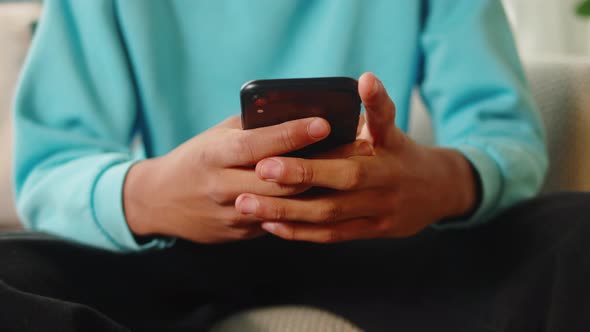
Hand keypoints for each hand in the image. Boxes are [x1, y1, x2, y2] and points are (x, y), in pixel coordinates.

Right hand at [124, 116, 374, 243]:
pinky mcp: (239, 233)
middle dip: (321, 165)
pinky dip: (303, 208)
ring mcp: (231, 214)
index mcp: (214, 154)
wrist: (160, 201)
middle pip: (281, 180)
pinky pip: (278, 222)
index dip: (292, 134)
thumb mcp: (215, 137)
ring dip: (320, 188)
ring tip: (350, 171)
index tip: (325, 123)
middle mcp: (222, 185)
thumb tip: (293, 114)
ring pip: (285, 205)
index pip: (258, 144)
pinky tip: (327, 194)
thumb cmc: (195, 159)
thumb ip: (250, 129)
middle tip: (357, 150)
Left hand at [234, 73, 477, 242]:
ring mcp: (379, 211)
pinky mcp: (372, 231)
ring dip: (287, 212)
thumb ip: (377, 107)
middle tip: (257, 173)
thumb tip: (363, 79)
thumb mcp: (394, 127)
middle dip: (296, 180)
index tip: (274, 155)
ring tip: (248, 205)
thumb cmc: (401, 152)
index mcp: (387, 152)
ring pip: (329, 216)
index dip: (318, 155)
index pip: (359, 145)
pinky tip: (271, 225)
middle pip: (339, 186)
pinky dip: (300, 232)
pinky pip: (332, 236)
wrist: (438, 191)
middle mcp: (385, 184)